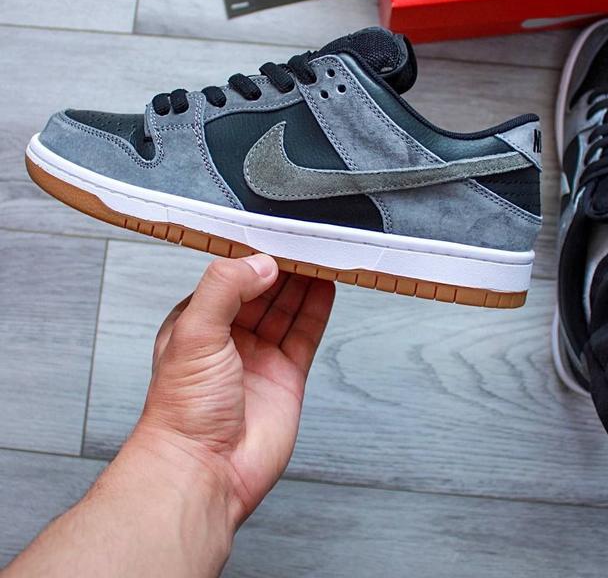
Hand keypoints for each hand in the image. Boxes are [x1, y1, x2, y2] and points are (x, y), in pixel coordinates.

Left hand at [131, 254, 334, 527]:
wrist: (204, 470)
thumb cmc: (183, 411)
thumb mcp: (194, 332)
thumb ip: (225, 288)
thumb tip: (260, 263)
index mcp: (198, 323)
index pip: (230, 277)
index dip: (252, 256)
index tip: (274, 234)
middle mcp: (229, 338)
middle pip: (262, 290)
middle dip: (282, 265)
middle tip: (305, 239)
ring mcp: (259, 357)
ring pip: (286, 308)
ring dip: (303, 282)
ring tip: (321, 254)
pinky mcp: (285, 377)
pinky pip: (305, 334)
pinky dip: (317, 309)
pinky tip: (327, 286)